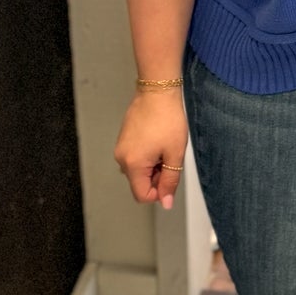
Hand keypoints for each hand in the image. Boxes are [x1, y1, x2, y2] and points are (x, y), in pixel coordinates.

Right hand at [115, 90, 187, 210]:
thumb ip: (170, 181)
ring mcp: (121, 148)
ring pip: (138, 170)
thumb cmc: (167, 119)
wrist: (157, 91)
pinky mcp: (123, 140)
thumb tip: (166, 202)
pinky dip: (148, 156)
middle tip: (170, 157)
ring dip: (153, 166)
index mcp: (133, 165)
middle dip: (157, 177)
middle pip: (139, 183)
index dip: (159, 192)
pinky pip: (135, 158)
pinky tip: (158, 141)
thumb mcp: (174, 154)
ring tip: (164, 146)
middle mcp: (122, 158)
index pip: (142, 195)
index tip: (170, 176)